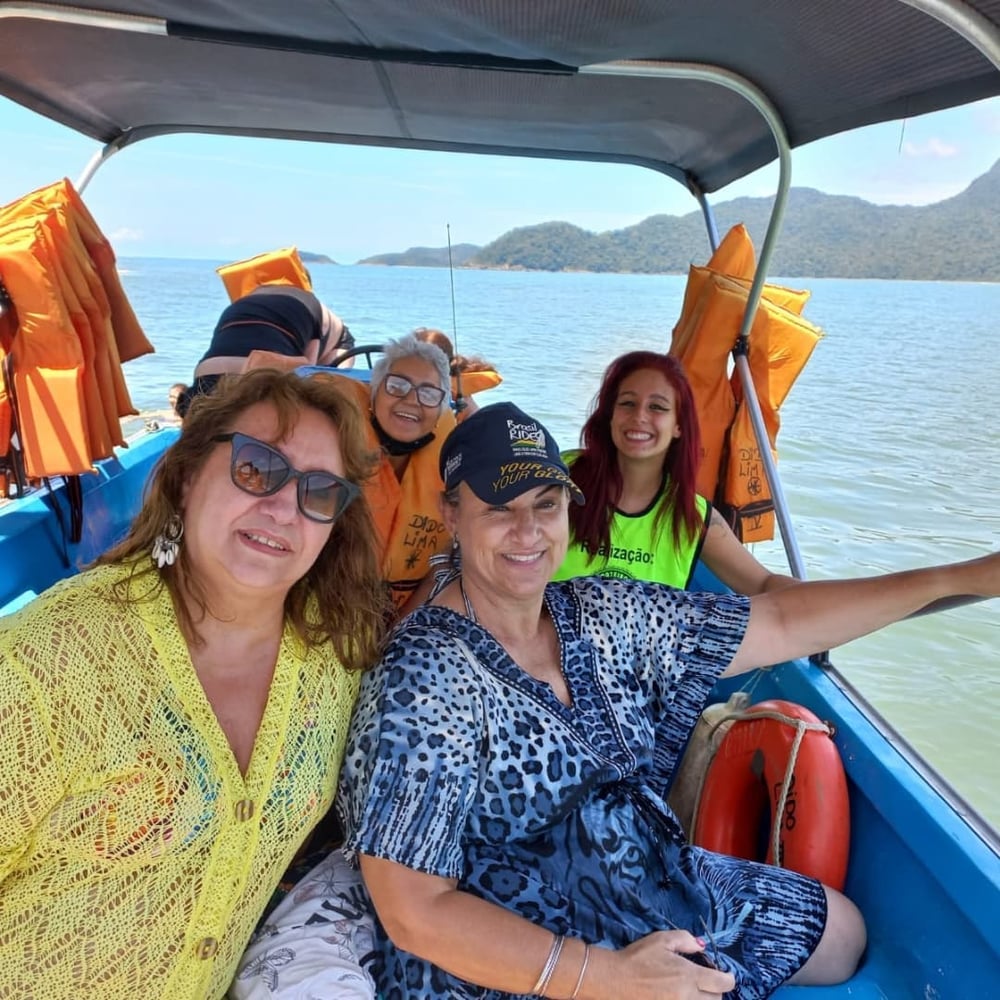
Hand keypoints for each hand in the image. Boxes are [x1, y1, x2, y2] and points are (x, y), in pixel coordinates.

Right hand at [602, 930, 735, 998]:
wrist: (615, 980)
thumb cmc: (638, 957)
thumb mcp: (661, 940)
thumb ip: (685, 939)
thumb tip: (702, 945)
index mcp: (689, 976)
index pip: (723, 983)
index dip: (729, 977)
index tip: (725, 973)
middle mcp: (688, 997)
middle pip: (717, 999)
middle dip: (716, 989)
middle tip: (707, 981)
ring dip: (705, 999)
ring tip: (695, 990)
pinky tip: (683, 996)